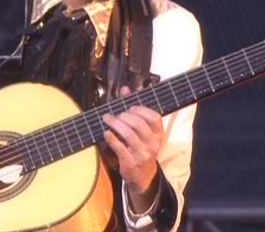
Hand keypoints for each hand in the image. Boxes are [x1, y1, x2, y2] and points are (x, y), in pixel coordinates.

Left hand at [102, 86, 163, 211]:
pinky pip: (120, 147)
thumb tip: (125, 89)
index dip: (140, 110)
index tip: (129, 108)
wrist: (142, 175)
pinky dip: (111, 138)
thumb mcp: (142, 130)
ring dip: (115, 124)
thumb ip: (134, 108)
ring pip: (128, 134)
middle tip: (114, 114)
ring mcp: (143, 154)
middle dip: (123, 116)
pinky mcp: (131, 162)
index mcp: (158, 134)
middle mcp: (153, 143)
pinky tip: (106, 133)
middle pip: (139, 124)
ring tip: (107, 119)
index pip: (154, 117)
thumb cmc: (141, 147)